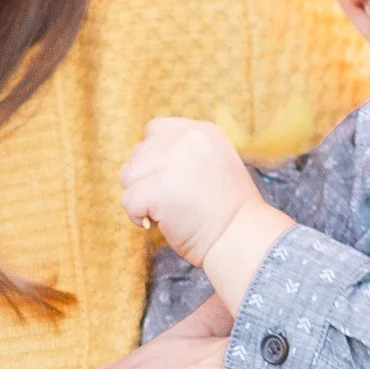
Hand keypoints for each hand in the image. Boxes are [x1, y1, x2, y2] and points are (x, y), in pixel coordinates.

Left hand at [120, 116, 257, 266]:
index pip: (155, 130)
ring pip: (128, 175)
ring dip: (141, 196)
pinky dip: (137, 216)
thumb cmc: (226, 210)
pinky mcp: (158, 188)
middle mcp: (186, 139)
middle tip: (174, 201)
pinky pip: (128, 199)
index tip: (169, 181)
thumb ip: (182, 153)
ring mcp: (171, 162)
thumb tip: (142, 159)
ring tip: (167, 211)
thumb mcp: (213, 164)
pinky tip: (159, 223)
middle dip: (147, 180)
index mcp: (201, 131)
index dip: (154, 158)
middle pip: (139, 154)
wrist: (241, 238)